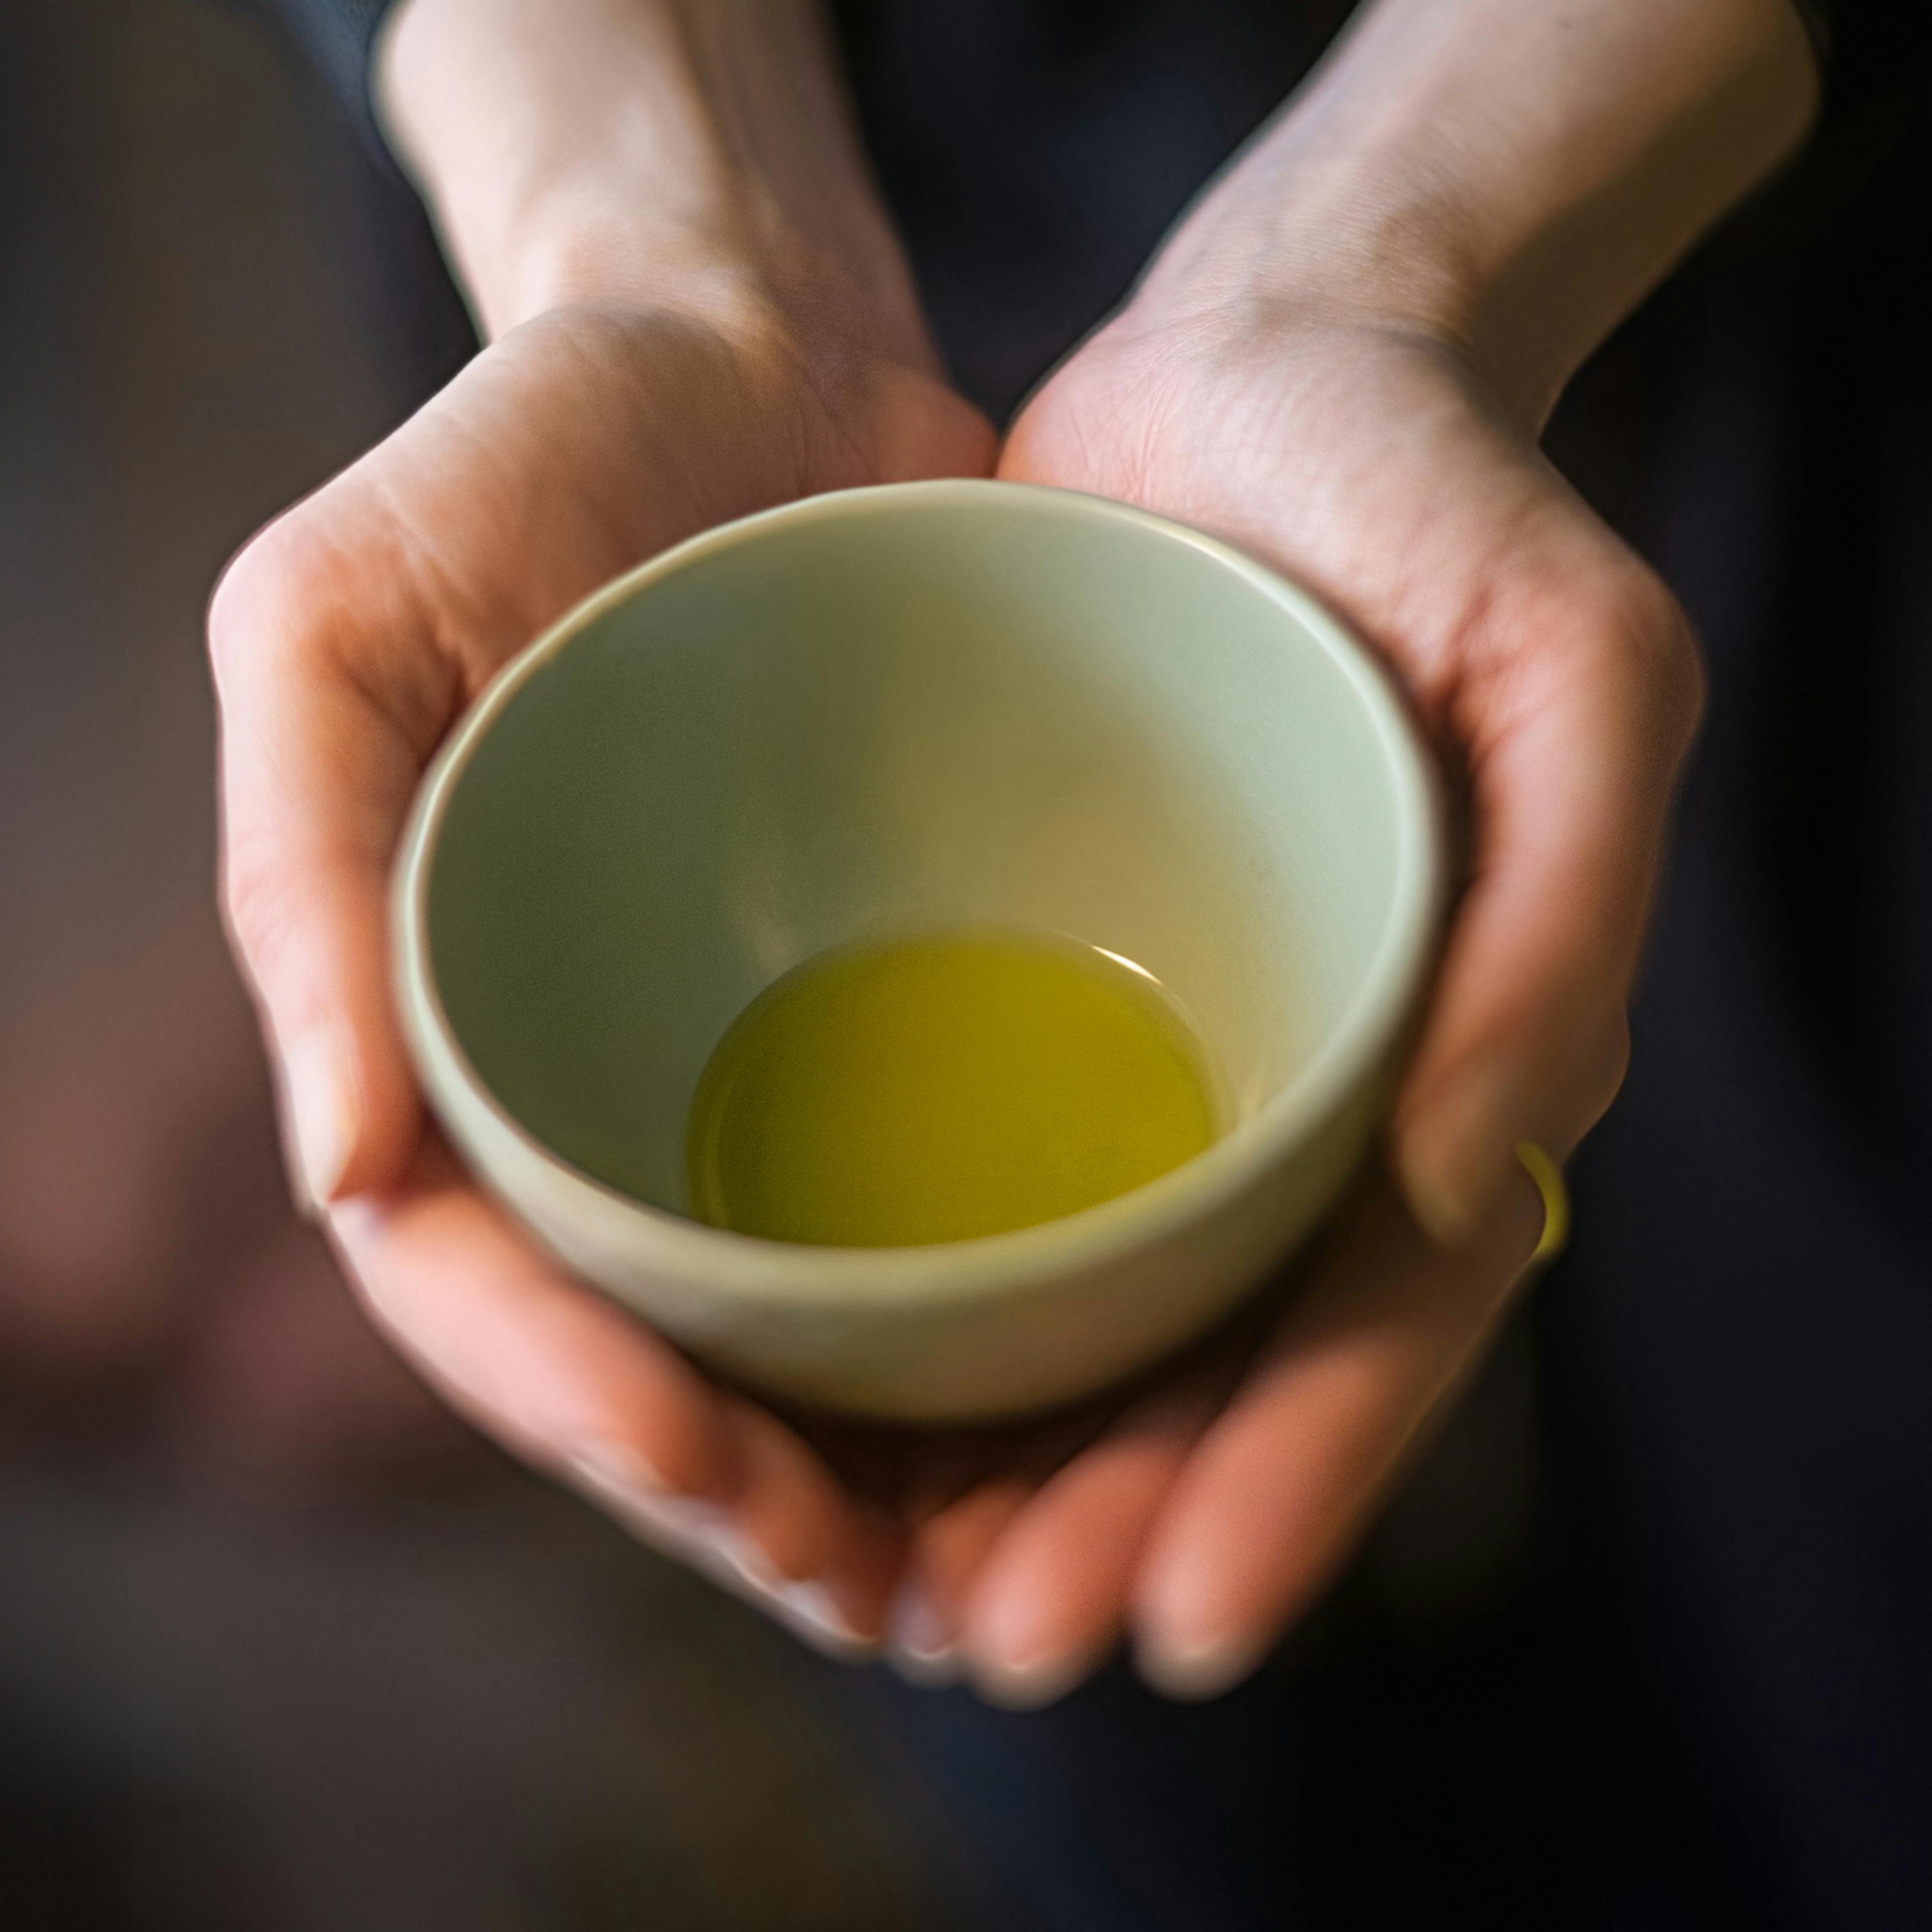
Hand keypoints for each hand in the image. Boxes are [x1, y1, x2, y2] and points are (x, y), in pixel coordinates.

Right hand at [211, 0, 996, 1644]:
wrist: (739, 353)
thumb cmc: (515, 459)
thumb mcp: (336, 623)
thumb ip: (303, 881)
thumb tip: (343, 1170)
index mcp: (444, 1018)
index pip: (490, 1281)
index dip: (589, 1406)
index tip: (728, 1484)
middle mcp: (595, 1059)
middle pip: (648, 1343)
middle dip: (746, 1491)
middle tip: (890, 1594)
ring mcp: (741, 1038)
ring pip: (786, 1316)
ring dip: (869, 1462)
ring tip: (985, 1564)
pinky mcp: (882, 983)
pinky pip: (911, 1189)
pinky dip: (966, 1317)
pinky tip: (1056, 1394)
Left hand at [879, 0, 1814, 1699]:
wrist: (1254, 383)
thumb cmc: (1430, 505)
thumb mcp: (1578, 668)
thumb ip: (1565, 913)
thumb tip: (1484, 1179)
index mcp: (1444, 1056)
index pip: (1378, 1324)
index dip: (1293, 1488)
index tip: (1180, 1622)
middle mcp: (1297, 1086)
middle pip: (1214, 1364)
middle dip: (1118, 1525)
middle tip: (994, 1639)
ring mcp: (1157, 1046)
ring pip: (1086, 1314)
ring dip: (1001, 1469)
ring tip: (890, 1587)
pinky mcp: (1031, 975)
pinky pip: (981, 1170)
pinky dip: (916, 1304)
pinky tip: (821, 1395)